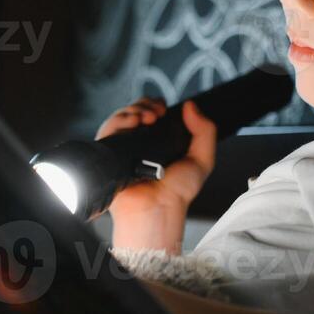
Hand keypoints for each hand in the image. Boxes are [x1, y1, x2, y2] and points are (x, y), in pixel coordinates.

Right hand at [96, 97, 216, 253]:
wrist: (158, 209)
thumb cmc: (177, 193)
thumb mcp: (202, 159)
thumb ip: (205, 131)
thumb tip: (191, 106)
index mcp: (158, 143)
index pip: (151, 113)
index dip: (156, 105)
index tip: (164, 109)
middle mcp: (139, 144)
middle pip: (135, 110)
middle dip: (145, 104)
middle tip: (156, 113)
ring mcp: (122, 147)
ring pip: (121, 116)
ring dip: (134, 109)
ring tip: (147, 118)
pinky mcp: (109, 153)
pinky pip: (108, 129)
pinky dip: (119, 119)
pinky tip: (133, 122)